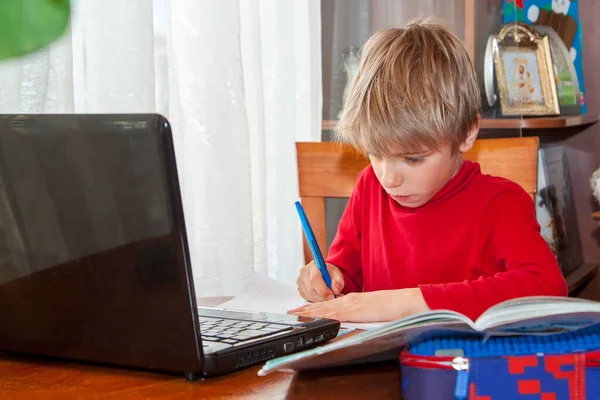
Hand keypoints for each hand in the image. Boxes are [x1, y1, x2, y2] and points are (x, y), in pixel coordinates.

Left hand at [288, 288, 429, 322]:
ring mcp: (350, 304)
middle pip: (323, 304)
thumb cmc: (392, 307)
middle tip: (291, 311)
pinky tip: (313, 318)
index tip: (302, 309)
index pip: (329, 303)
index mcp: (353, 299)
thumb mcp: (372, 310)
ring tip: (294, 314)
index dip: (315, 306)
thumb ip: (361, 313)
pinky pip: (334, 313)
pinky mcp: (354, 311)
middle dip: (306, 309)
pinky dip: (322, 315)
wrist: (403, 301)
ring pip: (324, 307)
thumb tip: (353, 319)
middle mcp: (348, 300)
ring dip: (308, 311)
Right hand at [296, 261, 344, 301]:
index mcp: (313, 266)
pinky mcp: (300, 290)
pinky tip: (322, 297)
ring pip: (310, 295)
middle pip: (311, 289)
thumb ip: (338, 281)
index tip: (332, 295)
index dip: (323, 290)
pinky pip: (308, 298)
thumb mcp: (337, 274)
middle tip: (332, 298)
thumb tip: (336, 290)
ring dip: (321, 299)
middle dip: (323, 296)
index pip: (315, 278)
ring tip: (329, 297)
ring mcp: (300, 282)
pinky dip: (317, 300)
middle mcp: (304, 273)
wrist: (324, 273)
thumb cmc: (329, 273)